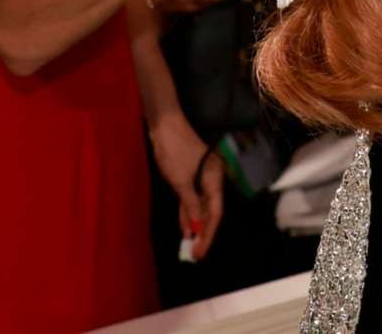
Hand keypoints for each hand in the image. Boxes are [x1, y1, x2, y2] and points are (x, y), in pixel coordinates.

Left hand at [151, 113, 224, 261]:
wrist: (165, 126)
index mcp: (215, 180)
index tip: (199, 253)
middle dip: (203, 233)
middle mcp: (213, 179)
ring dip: (196, 224)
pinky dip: (189, 212)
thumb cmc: (174, 151)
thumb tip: (197, 227)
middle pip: (211, 211)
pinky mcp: (192, 175)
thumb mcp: (181, 181)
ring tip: (190, 246)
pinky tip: (186, 226)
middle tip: (194, 254)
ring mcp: (203, 177)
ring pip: (201, 206)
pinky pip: (193, 198)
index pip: (215, 213)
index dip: (208, 234)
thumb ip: (191, 205)